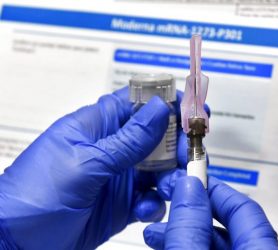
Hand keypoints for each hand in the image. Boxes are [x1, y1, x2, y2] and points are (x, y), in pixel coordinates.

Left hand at [0, 87, 175, 248]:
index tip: (193, 110)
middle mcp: (111, 148)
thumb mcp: (85, 163)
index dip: (167, 102)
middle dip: (176, 144)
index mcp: (97, 126)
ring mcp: (118, 176)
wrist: (16, 244)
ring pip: (159, 168)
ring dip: (171, 176)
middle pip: (157, 136)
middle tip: (188, 155)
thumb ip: (127, 140)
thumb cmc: (34, 195)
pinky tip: (143, 209)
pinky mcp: (122, 203)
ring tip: (169, 187)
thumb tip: (160, 108)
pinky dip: (154, 203)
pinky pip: (151, 198)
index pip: (137, 102)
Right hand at [144, 174, 277, 249]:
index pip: (244, 208)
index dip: (214, 188)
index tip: (189, 177)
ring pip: (213, 241)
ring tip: (154, 229)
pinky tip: (164, 244)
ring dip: (183, 229)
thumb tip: (188, 188)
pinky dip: (186, 245)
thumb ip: (190, 227)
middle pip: (227, 224)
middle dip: (191, 208)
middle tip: (167, 198)